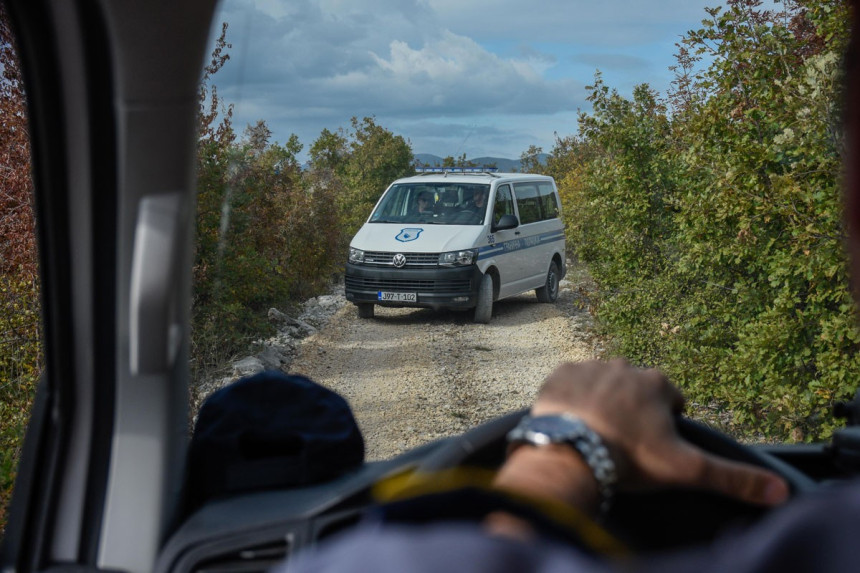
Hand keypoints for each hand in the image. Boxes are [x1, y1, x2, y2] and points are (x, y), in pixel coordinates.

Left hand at [532, 359, 788, 506]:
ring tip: (596, 434)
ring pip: (601, 384)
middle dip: (632, 411)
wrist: (570, 454)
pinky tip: (571, 423)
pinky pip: (569, 383)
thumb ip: (734, 478)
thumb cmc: (629, 459)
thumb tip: (781, 491)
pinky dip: (571, 399)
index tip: (652, 445)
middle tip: (623, 443)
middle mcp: (624, 365)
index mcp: (657, 382)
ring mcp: (589, 367)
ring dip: (601, 403)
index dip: (665, 425)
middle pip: (635, 390)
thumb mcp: (686, 470)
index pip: (670, 400)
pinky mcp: (559, 374)